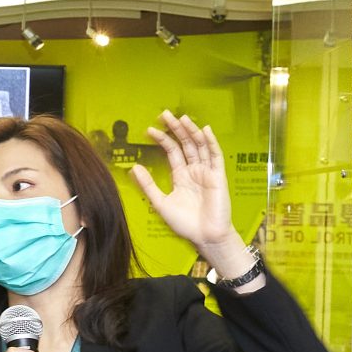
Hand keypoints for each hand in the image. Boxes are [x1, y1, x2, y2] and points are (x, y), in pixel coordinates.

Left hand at [132, 112, 241, 258]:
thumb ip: (148, 185)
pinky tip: (204, 130)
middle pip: (185, 144)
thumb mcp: (160, 203)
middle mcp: (194, 170)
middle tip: (165, 114)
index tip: (150, 129)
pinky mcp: (218, 176)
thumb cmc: (185, 223)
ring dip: (191, 131)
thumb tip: (133, 168)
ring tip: (181, 118)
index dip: (162, 139)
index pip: (172, 151)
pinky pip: (215, 156)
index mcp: (180, 176)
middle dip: (176, 129)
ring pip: (199, 146)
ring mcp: (207, 172)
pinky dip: (211, 142)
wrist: (205, 237)